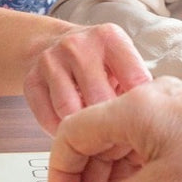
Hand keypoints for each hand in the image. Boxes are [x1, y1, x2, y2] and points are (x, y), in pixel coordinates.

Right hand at [22, 22, 151, 134]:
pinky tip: (71, 128)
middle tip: (118, 144)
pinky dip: (60, 131)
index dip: (140, 111)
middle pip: (100, 99)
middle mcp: (78, 44)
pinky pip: (47, 119)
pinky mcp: (31, 79)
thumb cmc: (95, 62)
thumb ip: (135, 86)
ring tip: (94, 138)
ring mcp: (51, 59)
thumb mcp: (121, 63)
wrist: (50, 44)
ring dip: (83, 130)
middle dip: (111, 126)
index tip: (141, 128)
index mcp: (109, 37)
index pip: (134, 80)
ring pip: (70, 111)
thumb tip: (150, 121)